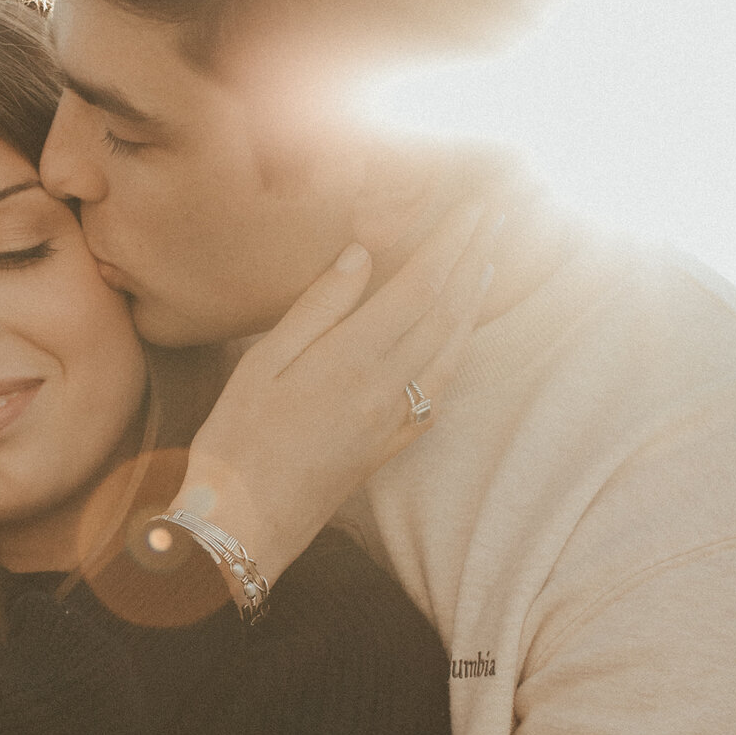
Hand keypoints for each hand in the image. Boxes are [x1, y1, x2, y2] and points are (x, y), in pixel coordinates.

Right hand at [176, 190, 498, 586]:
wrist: (243, 526)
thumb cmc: (236, 442)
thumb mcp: (262, 365)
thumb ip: (318, 308)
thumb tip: (362, 256)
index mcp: (352, 360)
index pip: (421, 287)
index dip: (453, 243)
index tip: (476, 207)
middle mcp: (386, 389)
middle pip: (446, 312)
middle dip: (475, 260)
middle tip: (499, 220)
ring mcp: (393, 421)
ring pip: (450, 351)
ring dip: (474, 303)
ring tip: (487, 265)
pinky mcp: (389, 446)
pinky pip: (439, 390)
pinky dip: (458, 353)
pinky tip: (458, 338)